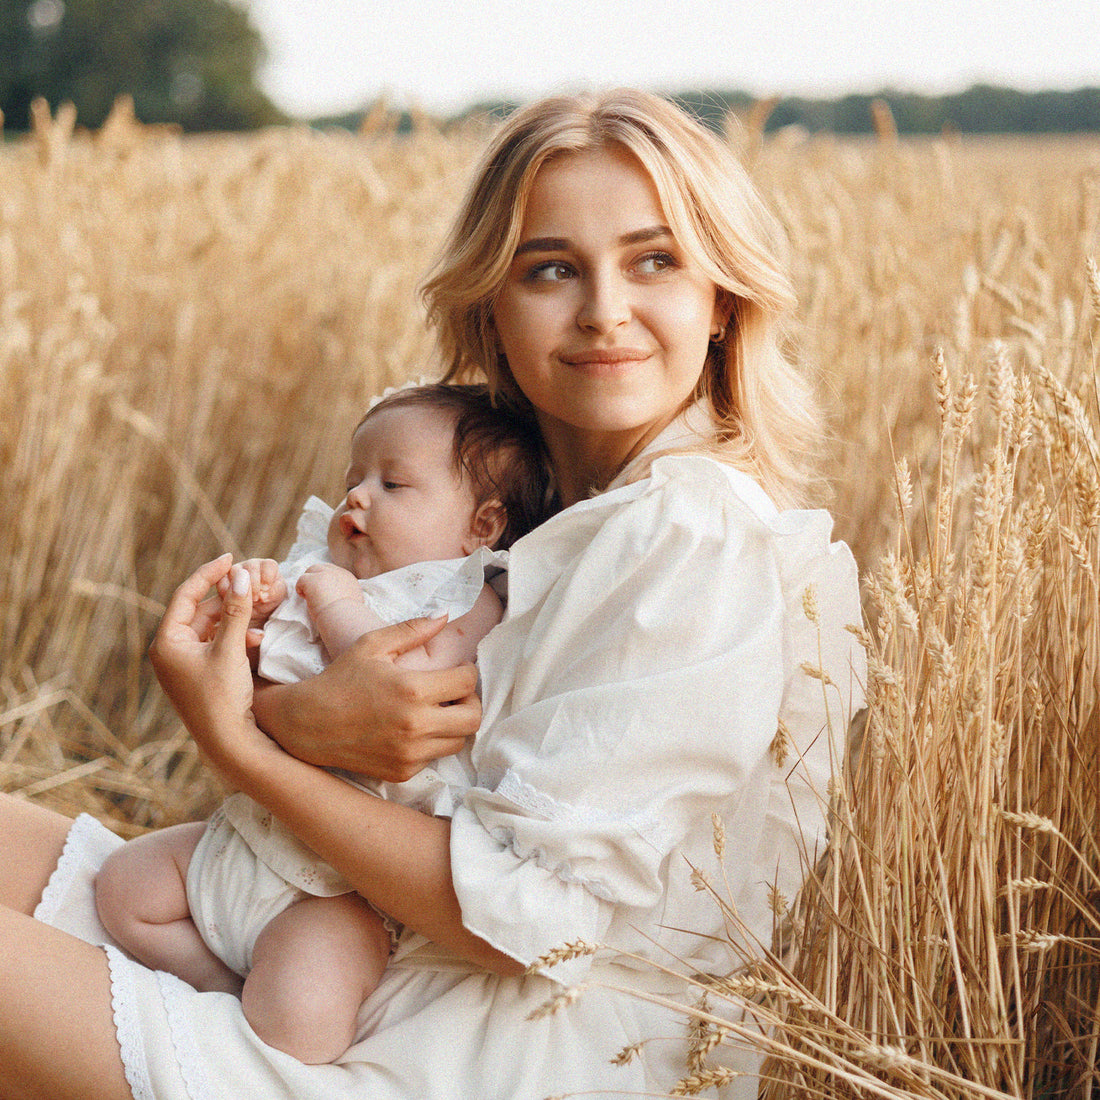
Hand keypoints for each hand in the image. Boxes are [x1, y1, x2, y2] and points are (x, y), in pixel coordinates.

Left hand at [150, 555, 274, 776]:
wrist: (228, 743)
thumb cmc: (223, 698)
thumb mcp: (231, 649)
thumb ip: (236, 610)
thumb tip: (240, 574)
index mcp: (167, 642)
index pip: (186, 594)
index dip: (209, 573)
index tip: (230, 558)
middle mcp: (170, 650)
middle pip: (201, 610)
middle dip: (228, 598)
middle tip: (252, 583)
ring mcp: (184, 663)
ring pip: (212, 627)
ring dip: (236, 619)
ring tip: (259, 612)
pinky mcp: (199, 673)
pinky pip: (217, 643)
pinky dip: (236, 637)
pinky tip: (257, 639)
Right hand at [252, 617, 480, 781]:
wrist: (308, 724)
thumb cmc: (341, 679)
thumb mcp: (373, 645)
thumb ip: (413, 629)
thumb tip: (445, 614)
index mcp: (412, 690)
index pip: (467, 682)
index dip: (467, 672)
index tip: (458, 669)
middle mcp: (415, 726)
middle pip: (473, 718)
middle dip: (470, 701)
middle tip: (455, 693)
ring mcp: (410, 753)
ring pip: (459, 741)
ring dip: (454, 724)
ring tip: (436, 710)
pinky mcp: (403, 772)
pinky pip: (435, 757)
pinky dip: (432, 743)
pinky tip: (414, 729)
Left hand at [296, 561, 363, 616]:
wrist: (344, 618)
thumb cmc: (348, 616)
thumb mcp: (353, 602)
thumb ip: (346, 595)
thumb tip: (339, 598)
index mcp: (348, 578)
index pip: (334, 572)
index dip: (326, 581)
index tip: (324, 592)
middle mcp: (338, 572)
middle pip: (322, 568)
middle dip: (316, 578)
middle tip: (314, 593)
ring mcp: (325, 574)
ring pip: (312, 570)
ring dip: (308, 582)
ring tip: (308, 597)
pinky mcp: (313, 580)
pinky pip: (302, 579)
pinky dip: (300, 589)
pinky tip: (305, 598)